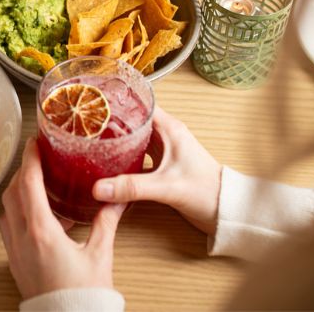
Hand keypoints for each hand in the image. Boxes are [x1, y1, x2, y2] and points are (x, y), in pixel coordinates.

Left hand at [0, 137, 125, 299]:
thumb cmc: (83, 296)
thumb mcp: (100, 254)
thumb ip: (107, 221)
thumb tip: (118, 197)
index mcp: (42, 232)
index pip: (29, 184)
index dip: (31, 159)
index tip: (34, 142)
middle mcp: (22, 239)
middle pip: (13, 193)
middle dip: (24, 170)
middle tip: (38, 156)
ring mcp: (15, 252)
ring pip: (7, 209)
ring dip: (19, 190)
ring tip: (38, 181)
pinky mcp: (16, 262)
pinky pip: (9, 226)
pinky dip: (19, 210)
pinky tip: (40, 214)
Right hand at [93, 106, 221, 234]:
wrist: (225, 210)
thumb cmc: (205, 190)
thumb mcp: (166, 186)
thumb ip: (132, 187)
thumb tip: (99, 188)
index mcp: (169, 129)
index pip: (141, 105)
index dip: (120, 103)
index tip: (99, 104)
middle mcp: (166, 135)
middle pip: (135, 121)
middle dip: (113, 122)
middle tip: (88, 125)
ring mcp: (164, 150)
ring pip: (135, 139)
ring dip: (118, 141)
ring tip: (93, 141)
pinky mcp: (162, 166)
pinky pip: (138, 156)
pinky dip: (125, 158)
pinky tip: (109, 165)